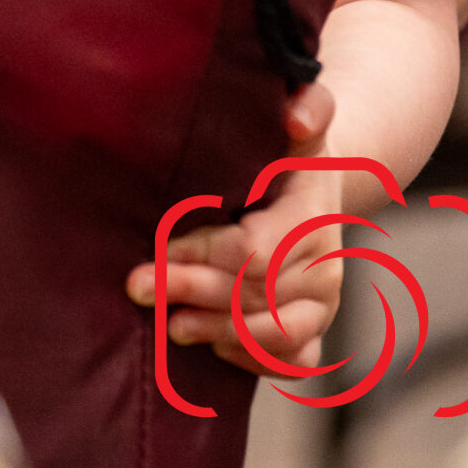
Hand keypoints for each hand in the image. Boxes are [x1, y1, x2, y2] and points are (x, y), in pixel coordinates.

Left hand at [125, 79, 342, 374]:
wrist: (316, 186)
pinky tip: (209, 344)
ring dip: (217, 331)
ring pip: (274, 336)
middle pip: (256, 296)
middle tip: (139, 287)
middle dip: (193, 291)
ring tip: (169, 324)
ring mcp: (325, 306)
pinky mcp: (315, 333)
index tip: (157, 248)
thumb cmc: (291, 151)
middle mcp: (327, 267)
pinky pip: (290, 361)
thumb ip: (306, 105)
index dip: (202, 255)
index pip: (256, 250)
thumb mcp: (298, 121)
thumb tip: (296, 113)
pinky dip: (249, 359)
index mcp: (314, 216)